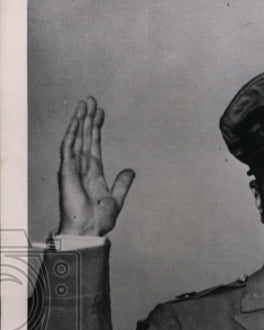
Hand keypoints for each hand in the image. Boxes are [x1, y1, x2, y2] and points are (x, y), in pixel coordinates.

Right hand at [56, 97, 135, 236]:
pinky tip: (77, 120)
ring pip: (76, 138)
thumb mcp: (116, 198)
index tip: (101, 113)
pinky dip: (72, 133)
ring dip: (80, 121)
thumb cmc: (99, 219)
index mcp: (93, 173)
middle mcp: (81, 167)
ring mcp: (72, 168)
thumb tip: (131, 170)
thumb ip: (122, 183)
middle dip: (88, 118)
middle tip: (92, 99)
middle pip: (85, 137)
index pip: (94, 145)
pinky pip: (68, 148)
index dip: (97, 128)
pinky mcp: (66, 171)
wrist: (89, 230)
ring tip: (85, 103)